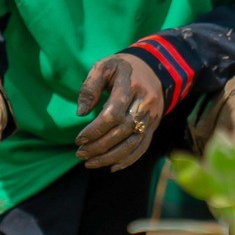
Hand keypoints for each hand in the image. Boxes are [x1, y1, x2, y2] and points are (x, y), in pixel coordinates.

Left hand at [75, 53, 164, 170]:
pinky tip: (111, 167)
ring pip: (132, 143)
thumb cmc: (122, 68)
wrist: (155, 68)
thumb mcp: (104, 67)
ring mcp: (152, 117)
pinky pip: (142, 147)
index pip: (113, 114)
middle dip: (99, 146)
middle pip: (122, 131)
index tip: (79, 138)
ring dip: (110, 157)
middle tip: (79, 153)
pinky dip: (127, 160)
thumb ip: (90, 87)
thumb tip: (81, 113)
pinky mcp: (154, 126)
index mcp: (130, 86)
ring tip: (90, 163)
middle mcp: (145, 103)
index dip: (95, 129)